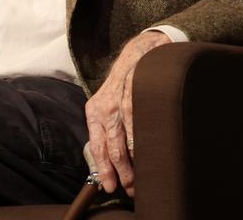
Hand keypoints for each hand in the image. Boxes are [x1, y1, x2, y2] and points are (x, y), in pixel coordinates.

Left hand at [84, 30, 171, 195]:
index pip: (96, 146)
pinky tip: (148, 154)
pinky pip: (137, 121)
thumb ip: (108, 130)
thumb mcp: (109, 105)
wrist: (139, 53)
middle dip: (120, 172)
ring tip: (141, 179)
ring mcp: (120, 99)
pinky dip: (143, 140)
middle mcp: (104, 107)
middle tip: (130, 189)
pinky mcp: (135, 92)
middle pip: (111, 147)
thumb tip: (111, 162)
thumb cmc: (125, 84)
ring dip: (134, 162)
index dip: (103, 169)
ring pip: (125, 138)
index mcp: (94, 112)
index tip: (109, 186)